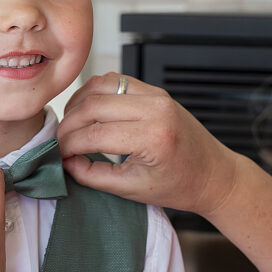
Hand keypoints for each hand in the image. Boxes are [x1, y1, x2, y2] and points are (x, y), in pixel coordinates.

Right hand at [58, 73, 244, 216]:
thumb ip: (94, 175)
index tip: (58, 156)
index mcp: (153, 137)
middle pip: (93, 105)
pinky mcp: (156, 91)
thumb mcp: (132, 189)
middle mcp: (156, 109)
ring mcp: (157, 95)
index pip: (94, 134)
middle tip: (60, 142)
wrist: (213, 174)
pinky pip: (116, 81)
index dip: (69, 145)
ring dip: (79, 103)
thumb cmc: (179, 186)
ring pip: (101, 85)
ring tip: (71, 126)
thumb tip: (65, 162)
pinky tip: (87, 111)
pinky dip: (96, 93)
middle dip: (69, 124)